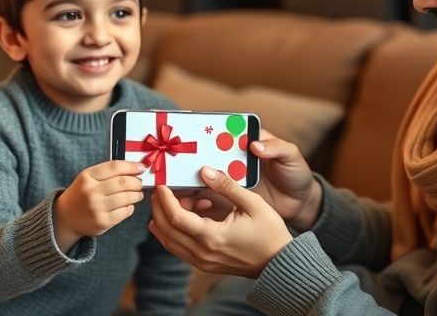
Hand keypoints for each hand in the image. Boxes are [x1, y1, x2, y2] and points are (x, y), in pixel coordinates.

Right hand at [54, 160, 145, 251]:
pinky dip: (130, 207)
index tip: (141, 167)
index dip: (131, 166)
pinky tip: (128, 205)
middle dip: (136, 182)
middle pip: (123, 183)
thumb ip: (108, 172)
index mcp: (87, 177)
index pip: (115, 167)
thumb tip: (135, 169)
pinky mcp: (103, 222)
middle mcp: (91, 191)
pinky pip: (125, 212)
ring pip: (126, 198)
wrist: (66, 217)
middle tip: (139, 183)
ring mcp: (97, 208)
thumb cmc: (81, 194)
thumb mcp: (88, 178)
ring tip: (137, 194)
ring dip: (137, 195)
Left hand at [149, 166, 292, 277]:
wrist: (279, 262)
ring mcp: (202, 262)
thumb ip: (226, 186)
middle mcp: (203, 252)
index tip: (161, 185)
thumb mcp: (253, 203)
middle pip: (166, 231)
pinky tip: (177, 220)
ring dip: (162, 223)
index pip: (176, 217)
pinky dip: (172, 234)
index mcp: (212, 237)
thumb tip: (205, 171)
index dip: (164, 200)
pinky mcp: (205, 265)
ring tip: (162, 204)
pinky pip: (179, 249)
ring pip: (169, 243)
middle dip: (158, 209)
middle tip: (157, 192)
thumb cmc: (270, 232)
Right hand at [180, 130, 321, 229]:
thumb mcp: (291, 156)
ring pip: (207, 173)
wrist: (300, 204)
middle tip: (181, 157)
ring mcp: (232, 176)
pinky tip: (194, 201)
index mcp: (248, 141)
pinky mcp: (231, 195)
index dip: (210, 129)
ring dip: (192, 176)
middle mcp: (236, 156)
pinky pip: (211, 193)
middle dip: (194, 153)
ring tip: (181, 180)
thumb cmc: (297, 173)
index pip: (225, 130)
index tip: (195, 130)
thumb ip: (277, 147)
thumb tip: (256, 145)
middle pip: (210, 151)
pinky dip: (200, 197)